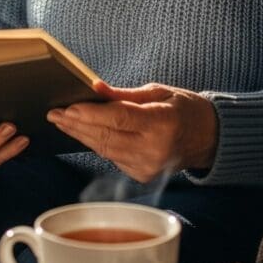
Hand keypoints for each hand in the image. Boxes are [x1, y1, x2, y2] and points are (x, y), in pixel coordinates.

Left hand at [47, 81, 217, 181]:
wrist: (209, 138)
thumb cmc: (185, 109)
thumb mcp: (159, 92)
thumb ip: (124, 95)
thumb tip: (94, 88)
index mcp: (162, 123)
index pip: (118, 119)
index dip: (89, 114)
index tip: (66, 107)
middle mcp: (155, 149)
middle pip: (106, 137)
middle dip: (76, 125)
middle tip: (53, 114)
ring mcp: (148, 166)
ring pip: (105, 149)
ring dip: (80, 135)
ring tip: (61, 121)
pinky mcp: (143, 175)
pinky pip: (112, 157)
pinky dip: (96, 143)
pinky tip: (81, 133)